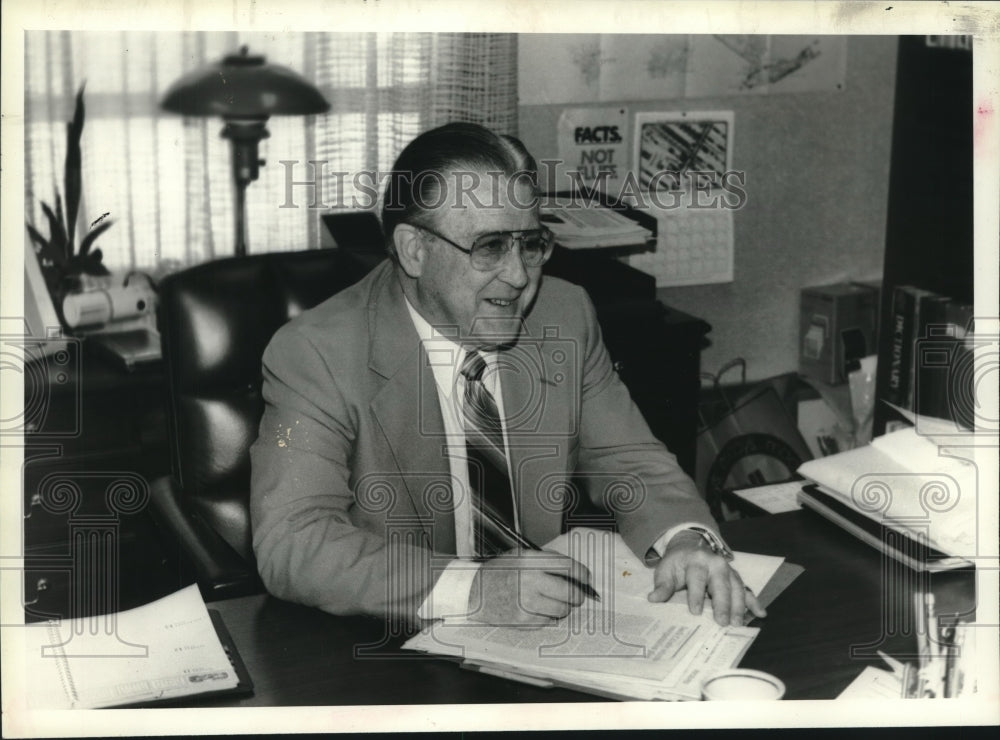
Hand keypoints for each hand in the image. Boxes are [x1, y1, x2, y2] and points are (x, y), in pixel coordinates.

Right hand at [467, 550, 593, 627]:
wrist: (475, 591)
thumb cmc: (500, 572)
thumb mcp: (521, 555)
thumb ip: (548, 561)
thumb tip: (576, 572)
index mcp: (531, 560)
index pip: (568, 566)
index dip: (582, 573)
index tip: (586, 578)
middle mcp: (530, 580)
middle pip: (570, 591)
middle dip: (578, 594)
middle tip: (577, 595)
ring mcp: (527, 602)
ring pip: (563, 609)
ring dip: (564, 607)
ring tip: (556, 602)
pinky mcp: (524, 620)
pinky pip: (549, 621)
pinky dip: (549, 617)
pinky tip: (539, 609)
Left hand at [647, 533, 766, 626]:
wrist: (690, 547)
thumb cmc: (677, 563)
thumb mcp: (665, 570)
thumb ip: (662, 585)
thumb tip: (654, 599)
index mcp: (696, 560)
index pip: (697, 578)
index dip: (696, 595)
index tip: (695, 612)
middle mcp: (715, 564)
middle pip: (721, 584)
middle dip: (723, 604)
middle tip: (723, 622)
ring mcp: (728, 570)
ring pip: (737, 588)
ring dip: (739, 606)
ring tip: (738, 624)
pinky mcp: (736, 578)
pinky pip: (747, 590)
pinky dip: (754, 602)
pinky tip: (761, 614)